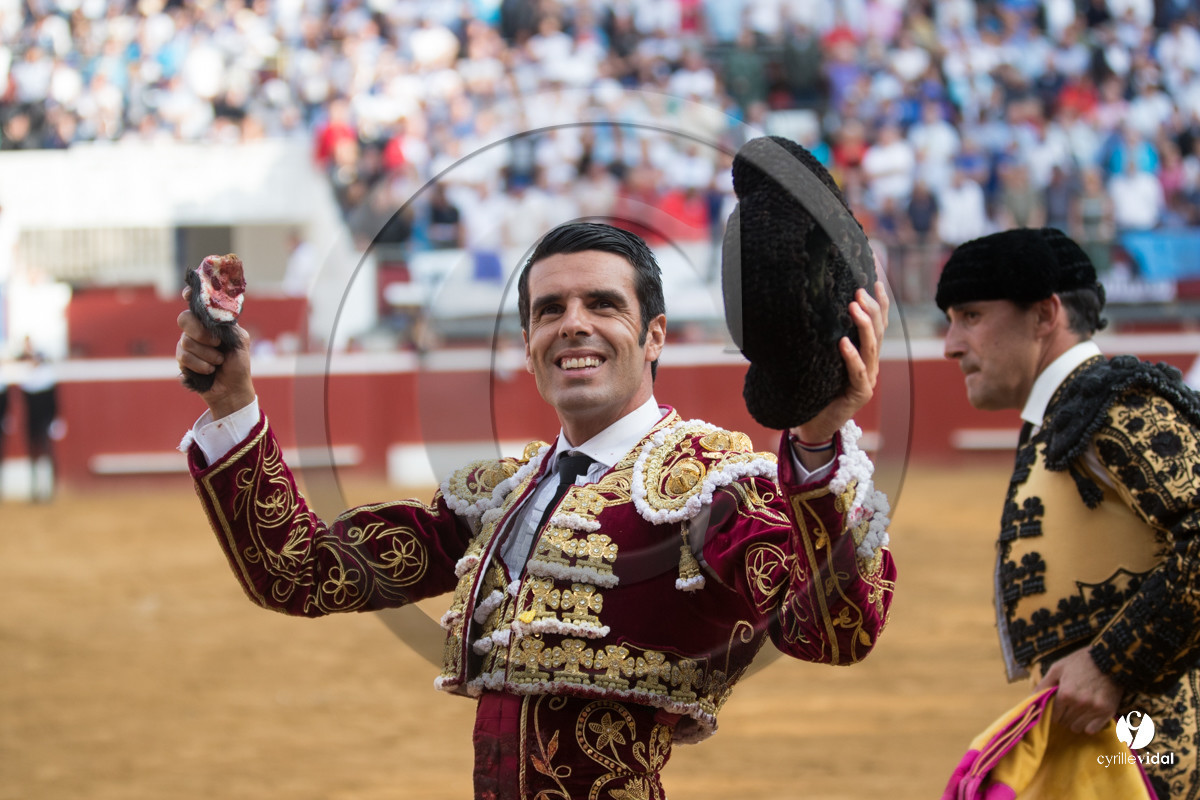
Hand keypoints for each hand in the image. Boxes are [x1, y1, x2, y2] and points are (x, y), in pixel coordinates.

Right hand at [176, 288, 254, 418]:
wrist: (233, 388)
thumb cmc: (238, 363)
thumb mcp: (239, 339)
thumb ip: (226, 324)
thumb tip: (213, 314)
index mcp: (212, 322)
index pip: (196, 304)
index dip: (190, 295)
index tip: (188, 294)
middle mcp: (197, 330)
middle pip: (184, 319)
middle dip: (200, 332)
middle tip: (216, 343)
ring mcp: (187, 344)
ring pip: (186, 341)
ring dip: (207, 354)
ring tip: (219, 361)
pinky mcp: (182, 360)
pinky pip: (183, 356)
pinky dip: (200, 364)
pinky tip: (210, 370)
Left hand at [789, 279, 888, 465]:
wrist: (812, 424)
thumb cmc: (813, 388)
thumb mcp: (821, 357)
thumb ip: (825, 337)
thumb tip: (813, 305)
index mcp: (865, 353)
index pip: (878, 322)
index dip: (880, 300)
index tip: (874, 278)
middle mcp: (871, 364)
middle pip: (878, 330)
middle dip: (871, 308)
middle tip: (859, 289)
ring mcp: (868, 379)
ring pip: (872, 347)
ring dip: (863, 325)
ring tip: (853, 306)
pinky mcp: (860, 394)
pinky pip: (857, 372)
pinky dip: (852, 356)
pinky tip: (844, 342)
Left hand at [1035, 648, 1123, 735]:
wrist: (1109, 659)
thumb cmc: (1080, 662)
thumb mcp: (1058, 668)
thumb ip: (1044, 685)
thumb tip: (1030, 699)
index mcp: (1066, 693)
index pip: (1053, 716)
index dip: (1053, 713)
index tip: (1056, 707)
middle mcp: (1080, 704)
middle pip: (1064, 722)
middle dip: (1063, 716)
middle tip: (1067, 707)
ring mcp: (1094, 709)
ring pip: (1077, 727)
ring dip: (1075, 721)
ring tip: (1077, 710)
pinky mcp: (1107, 712)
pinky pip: (1092, 730)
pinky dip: (1088, 725)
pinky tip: (1088, 715)